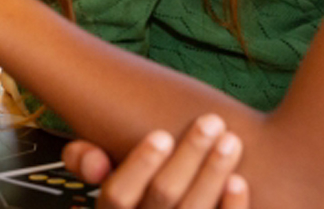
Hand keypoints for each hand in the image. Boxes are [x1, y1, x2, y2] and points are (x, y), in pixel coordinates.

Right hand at [66, 115, 248, 208]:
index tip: (162, 134)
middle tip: (211, 123)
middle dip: (189, 157)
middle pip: (163, 197)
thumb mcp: (100, 181)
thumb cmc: (133, 191)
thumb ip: (84, 161)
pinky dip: (232, 207)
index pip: (117, 194)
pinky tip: (239, 181)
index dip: (139, 165)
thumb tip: (95, 160)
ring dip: (214, 174)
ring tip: (231, 141)